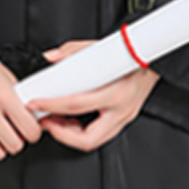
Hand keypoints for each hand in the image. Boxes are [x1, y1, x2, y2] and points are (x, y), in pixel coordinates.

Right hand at [0, 50, 45, 161]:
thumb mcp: (6, 76)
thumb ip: (18, 99)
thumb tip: (30, 116)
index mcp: (2, 96)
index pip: (30, 130)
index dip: (33, 131)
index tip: (30, 129)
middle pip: (14, 146)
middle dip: (17, 139)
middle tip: (14, 131)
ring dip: (0, 144)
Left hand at [26, 39, 160, 151]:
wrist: (151, 61)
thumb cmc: (128, 56)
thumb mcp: (98, 48)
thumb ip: (72, 52)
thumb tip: (51, 57)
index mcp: (115, 93)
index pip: (77, 105)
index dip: (52, 106)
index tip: (36, 103)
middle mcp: (120, 110)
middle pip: (87, 138)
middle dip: (62, 134)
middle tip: (46, 122)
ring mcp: (123, 119)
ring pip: (93, 141)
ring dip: (70, 134)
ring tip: (56, 121)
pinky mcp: (122, 121)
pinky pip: (99, 135)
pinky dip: (81, 131)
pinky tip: (71, 120)